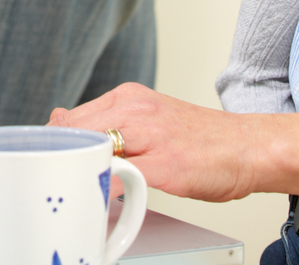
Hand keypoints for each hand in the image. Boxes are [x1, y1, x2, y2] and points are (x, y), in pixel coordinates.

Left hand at [50, 84, 262, 203]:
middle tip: (58, 185)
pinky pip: (124, 178)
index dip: (55, 146)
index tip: (49, 164)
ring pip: (96, 150)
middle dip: (61, 161)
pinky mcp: (168, 166)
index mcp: (128, 97)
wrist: (249, 146)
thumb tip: (60, 118)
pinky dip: (109, 191)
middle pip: (76, 133)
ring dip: (80, 173)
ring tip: (75, 194)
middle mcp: (136, 110)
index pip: (71, 118)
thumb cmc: (199, 138)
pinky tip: (104, 202)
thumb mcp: (148, 115)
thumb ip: (108, 119)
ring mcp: (152, 137)